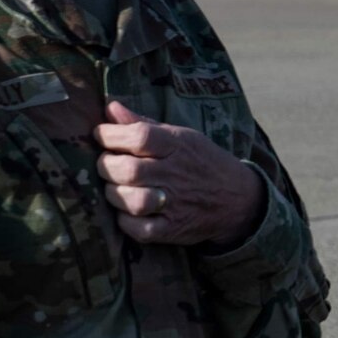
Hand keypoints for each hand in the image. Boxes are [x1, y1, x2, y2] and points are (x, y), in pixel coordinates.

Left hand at [94, 101, 263, 246]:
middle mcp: (176, 173)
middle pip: (129, 170)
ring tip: (114, 187)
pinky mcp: (173, 229)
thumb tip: (110, 108)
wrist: (237, 198)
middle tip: (105, 163)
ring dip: (114, 193)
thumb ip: (143, 124)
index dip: (111, 135)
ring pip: (131, 201)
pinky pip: (140, 230)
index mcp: (178, 145)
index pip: (139, 136)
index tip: (100, 134)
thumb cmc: (201, 161)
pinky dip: (126, 221)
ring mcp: (175, 204)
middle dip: (106, 166)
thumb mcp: (180, 136)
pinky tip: (126, 211)